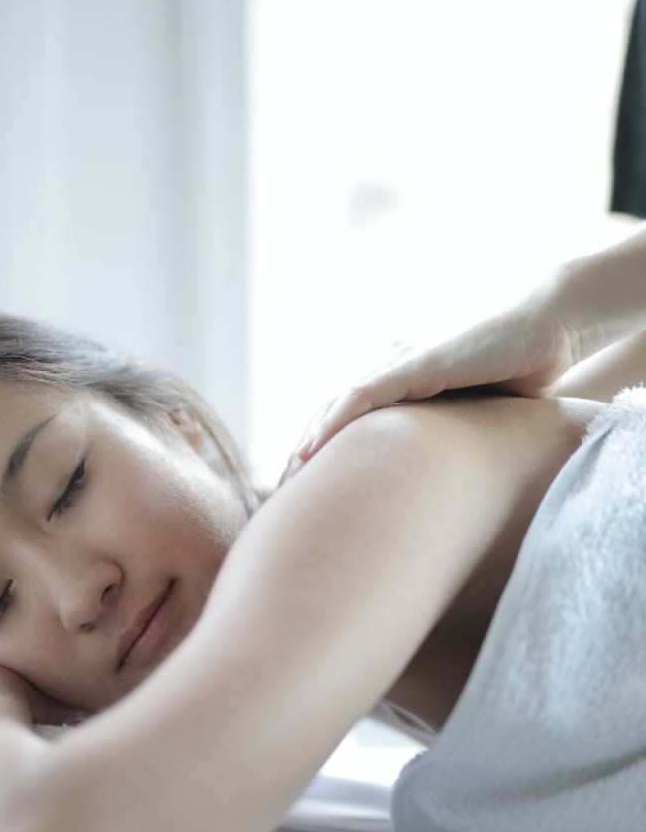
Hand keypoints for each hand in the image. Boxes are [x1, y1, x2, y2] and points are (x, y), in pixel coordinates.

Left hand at [279, 290, 578, 482]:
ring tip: (287, 479)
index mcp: (399, 389)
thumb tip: (438, 499)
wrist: (549, 332)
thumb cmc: (518, 379)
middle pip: (331, 418)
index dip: (321, 458)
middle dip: (303, 458)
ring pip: (336, 408)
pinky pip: (362, 395)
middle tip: (282, 498)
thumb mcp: (471, 427)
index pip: (347, 426)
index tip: (302, 496)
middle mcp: (390, 375)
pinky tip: (311, 447)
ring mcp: (398, 366)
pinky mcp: (413, 364)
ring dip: (308, 444)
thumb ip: (447, 449)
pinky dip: (334, 421)